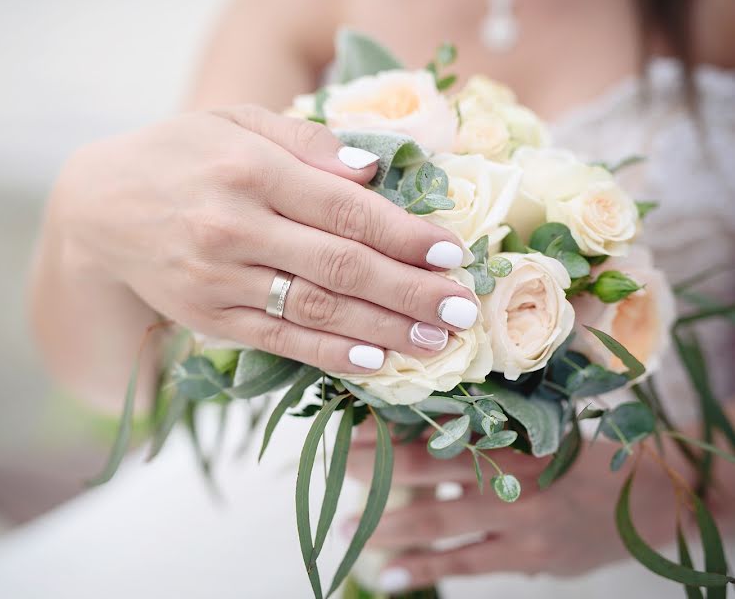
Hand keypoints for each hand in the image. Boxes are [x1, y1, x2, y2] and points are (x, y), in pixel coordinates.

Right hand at [47, 105, 474, 374]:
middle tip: (463, 308)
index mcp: (249, 169)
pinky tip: (375, 362)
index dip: (405, 235)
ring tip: (437, 340)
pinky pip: (281, 340)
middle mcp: (234, 227)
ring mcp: (219, 279)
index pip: (345, 209)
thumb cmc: (179, 156)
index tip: (453, 253)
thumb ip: (306, 141)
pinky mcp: (210, 318)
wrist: (99, 210)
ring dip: (384, 329)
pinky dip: (331, 353)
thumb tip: (373, 172)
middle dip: (410, 291)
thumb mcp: (235, 122)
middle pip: (341, 267)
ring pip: (316, 310)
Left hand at [347, 429, 687, 592]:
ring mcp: (518, 517)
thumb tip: (426, 412)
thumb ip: (493, 423)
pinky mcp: (528, 555)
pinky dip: (427, 568)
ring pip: (439, 519)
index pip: (435, 425)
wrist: (657, 498)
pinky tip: (390, 575)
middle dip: (376, 469)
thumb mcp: (546, 427)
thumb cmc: (589, 455)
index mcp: (510, 431)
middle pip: (426, 468)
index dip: (388, 427)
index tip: (347, 425)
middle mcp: (509, 471)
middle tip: (331, 468)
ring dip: (389, 525)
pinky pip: (467, 562)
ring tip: (347, 529)